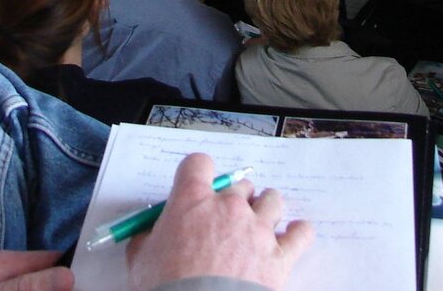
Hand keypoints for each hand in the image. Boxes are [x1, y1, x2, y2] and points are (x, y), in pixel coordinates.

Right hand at [126, 153, 313, 290]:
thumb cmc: (167, 286)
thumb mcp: (142, 258)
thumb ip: (147, 238)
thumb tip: (148, 236)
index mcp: (191, 198)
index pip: (199, 163)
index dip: (198, 173)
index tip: (198, 187)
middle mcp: (227, 206)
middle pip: (240, 184)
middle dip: (235, 197)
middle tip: (228, 217)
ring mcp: (257, 229)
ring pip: (272, 200)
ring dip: (266, 208)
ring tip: (261, 222)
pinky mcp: (279, 257)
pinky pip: (300, 234)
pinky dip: (299, 232)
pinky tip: (296, 234)